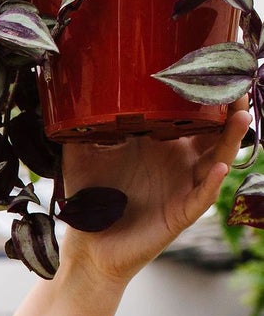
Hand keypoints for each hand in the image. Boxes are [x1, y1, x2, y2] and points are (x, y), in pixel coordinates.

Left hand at [57, 101, 250, 289]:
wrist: (89, 248)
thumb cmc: (92, 202)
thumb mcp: (83, 157)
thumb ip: (85, 128)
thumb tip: (75, 96)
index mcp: (162, 147)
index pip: (192, 116)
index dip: (205, 95)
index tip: (215, 68)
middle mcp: (179, 165)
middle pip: (215, 132)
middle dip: (230, 109)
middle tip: (238, 84)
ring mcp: (183, 189)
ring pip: (217, 161)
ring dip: (231, 139)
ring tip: (240, 116)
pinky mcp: (180, 215)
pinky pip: (202, 198)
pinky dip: (213, 183)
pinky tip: (219, 168)